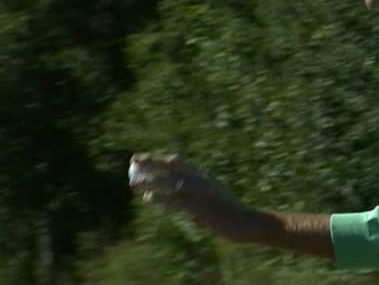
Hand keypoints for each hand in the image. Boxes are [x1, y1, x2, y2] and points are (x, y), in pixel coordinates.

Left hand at [129, 153, 252, 242]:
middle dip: (151, 163)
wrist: (243, 221)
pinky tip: (148, 199)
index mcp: (203, 174)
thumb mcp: (210, 196)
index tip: (141, 158)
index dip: (157, 158)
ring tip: (134, 183)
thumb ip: (192, 193)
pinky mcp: (199, 206)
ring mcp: (201, 192)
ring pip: (170, 182)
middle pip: (171, 166)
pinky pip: (175, 200)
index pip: (177, 161)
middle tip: (133, 162)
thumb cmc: (226, 212)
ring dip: (151, 181)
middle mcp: (201, 179)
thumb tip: (170, 196)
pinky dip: (161, 198)